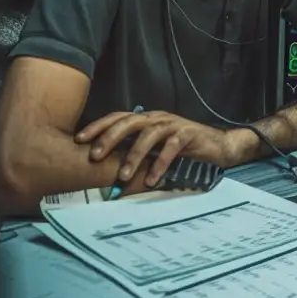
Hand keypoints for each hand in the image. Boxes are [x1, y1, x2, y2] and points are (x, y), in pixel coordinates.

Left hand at [76, 109, 256, 189]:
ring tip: (123, 176)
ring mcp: (172, 125)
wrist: (217, 146)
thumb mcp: (153, 148)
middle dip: (109, 138)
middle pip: (128, 123)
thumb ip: (134, 151)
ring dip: (133, 156)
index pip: (117, 118)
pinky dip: (160, 164)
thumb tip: (106, 169)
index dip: (98, 126)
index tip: (79, 139)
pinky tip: (152, 180)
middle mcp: (156, 118)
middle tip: (94, 156)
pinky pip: (171, 148)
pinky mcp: (188, 135)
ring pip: (148, 136)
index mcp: (145, 119)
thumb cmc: (181, 149)